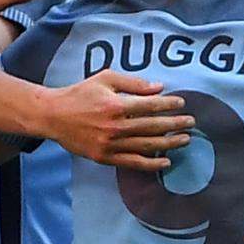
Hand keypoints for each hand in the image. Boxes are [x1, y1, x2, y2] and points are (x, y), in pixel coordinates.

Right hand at [41, 71, 192, 173]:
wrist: (53, 116)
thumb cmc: (79, 94)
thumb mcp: (105, 79)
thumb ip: (133, 83)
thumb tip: (159, 88)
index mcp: (116, 105)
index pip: (150, 105)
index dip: (169, 105)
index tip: (182, 104)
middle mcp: (115, 126)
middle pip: (153, 126)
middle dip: (175, 124)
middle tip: (191, 123)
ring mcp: (110, 144)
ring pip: (147, 146)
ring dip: (169, 143)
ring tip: (185, 140)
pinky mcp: (105, 158)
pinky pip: (133, 163)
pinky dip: (151, 164)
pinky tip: (166, 162)